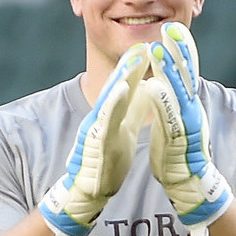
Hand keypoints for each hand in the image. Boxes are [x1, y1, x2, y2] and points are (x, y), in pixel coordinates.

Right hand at [39, 43, 148, 235]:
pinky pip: (106, 119)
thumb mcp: (126, 130)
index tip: (149, 46)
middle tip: (141, 43)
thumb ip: (134, 109)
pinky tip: (124, 88)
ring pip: (111, 98)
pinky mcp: (96, 142)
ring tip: (133, 59)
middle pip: (116, 86)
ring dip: (121, 77)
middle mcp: (102, 117)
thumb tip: (147, 88)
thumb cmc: (107, 162)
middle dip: (128, 65)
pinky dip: (114, 102)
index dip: (135, 67)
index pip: (125, 86)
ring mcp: (97, 128)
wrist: (87, 193)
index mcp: (112, 115)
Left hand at [143, 22, 233, 235]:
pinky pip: (170, 117)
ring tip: (160, 48)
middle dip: (179, 50)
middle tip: (170, 27)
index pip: (185, 71)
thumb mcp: (174, 121)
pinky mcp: (178, 140)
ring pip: (179, 92)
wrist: (190, 186)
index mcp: (187, 104)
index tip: (172, 26)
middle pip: (186, 75)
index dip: (180, 49)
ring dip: (170, 69)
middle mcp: (191, 110)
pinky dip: (163, 100)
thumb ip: (171, 100)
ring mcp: (187, 124)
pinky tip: (155, 84)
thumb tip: (163, 80)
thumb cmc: (177, 154)